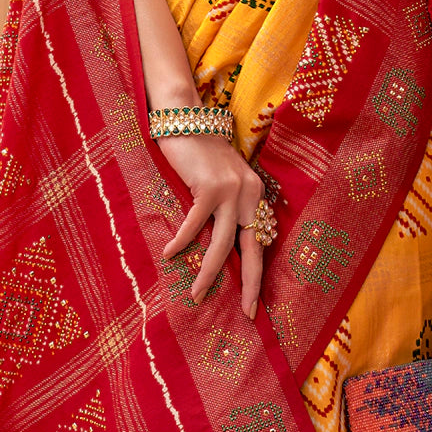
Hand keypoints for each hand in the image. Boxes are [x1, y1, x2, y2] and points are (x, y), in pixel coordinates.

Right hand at [156, 133, 265, 318]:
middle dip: (250, 285)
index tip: (253, 303)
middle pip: (252, 249)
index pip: (261, 242)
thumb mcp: (220, 181)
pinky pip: (195, 225)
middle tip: (246, 313)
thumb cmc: (198, 152)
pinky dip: (182, 242)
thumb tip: (218, 248)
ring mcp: (231, 190)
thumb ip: (225, 208)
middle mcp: (249, 193)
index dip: (257, 274)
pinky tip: (170, 255)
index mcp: (255, 195)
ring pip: (223, 245)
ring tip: (197, 296)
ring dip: (209, 274)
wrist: (186, 117)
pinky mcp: (209, 187)